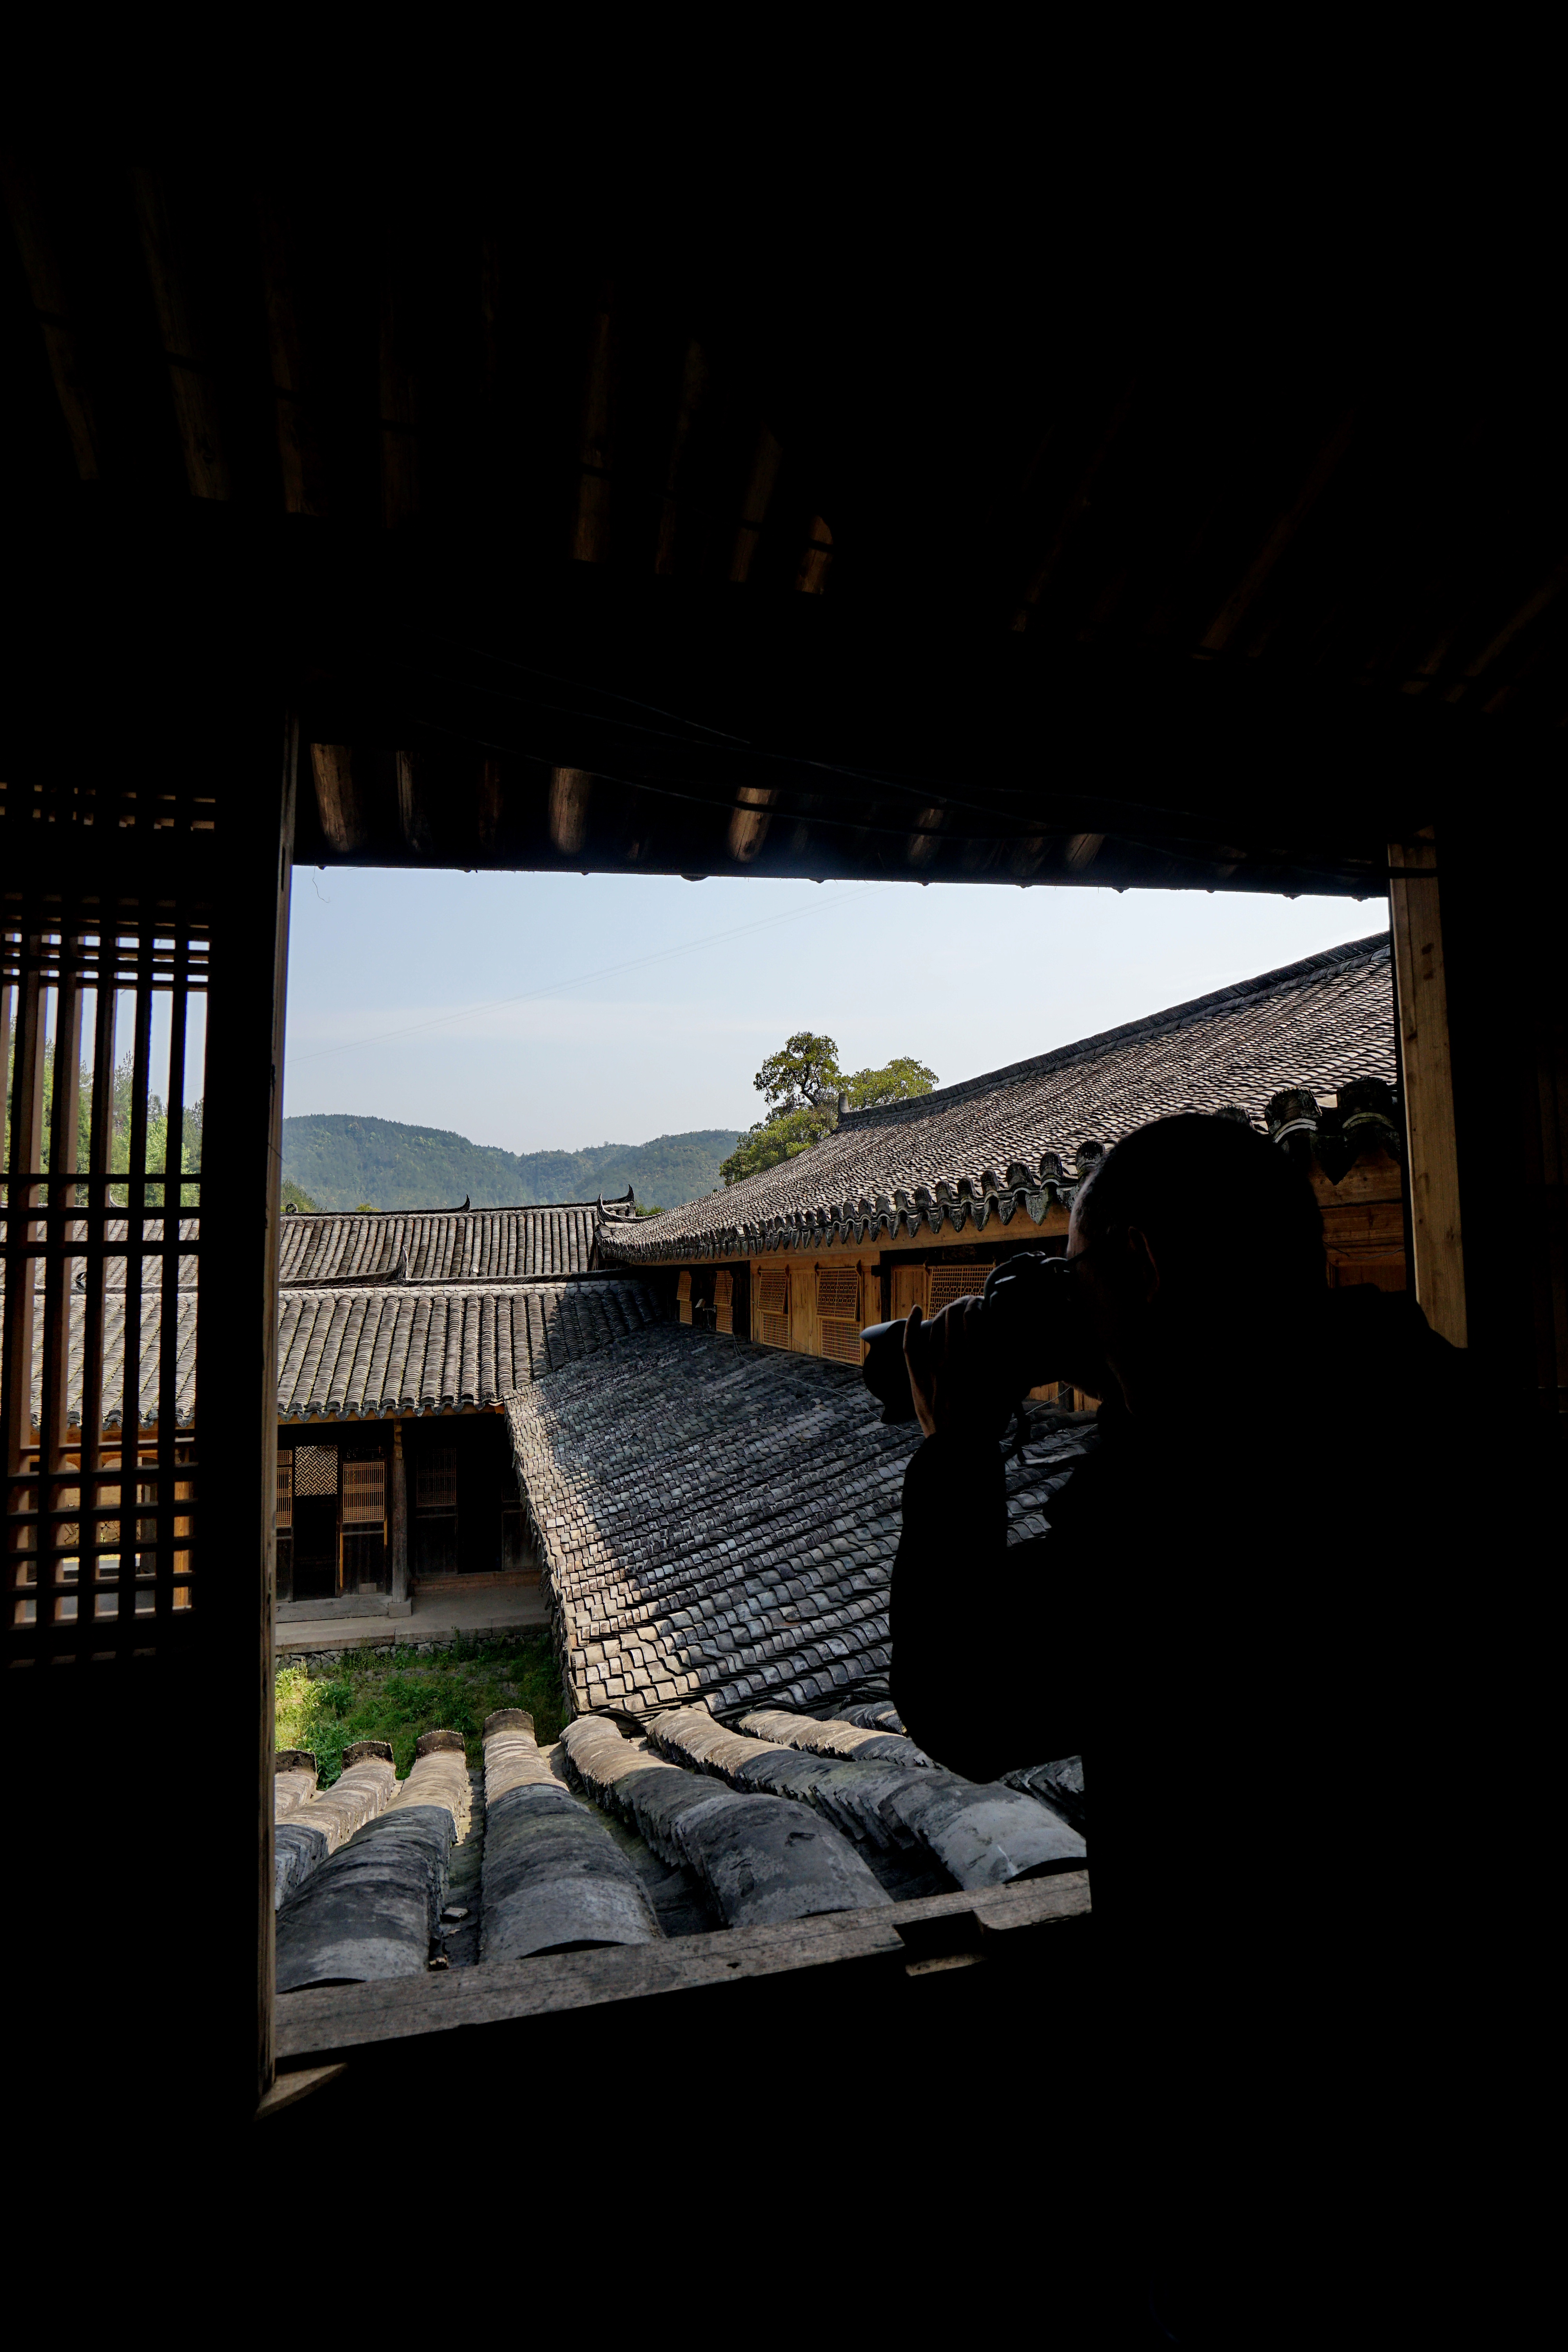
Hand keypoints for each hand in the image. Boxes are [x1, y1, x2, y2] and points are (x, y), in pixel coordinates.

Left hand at [902, 1298, 1011, 1440]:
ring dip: (944, 1313)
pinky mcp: (917, 1378)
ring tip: (953, 1310)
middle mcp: (953, 1360)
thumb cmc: (987, 1424)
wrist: (958, 1451)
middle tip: (969, 1304)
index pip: (972, 1318)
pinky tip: (916, 1310)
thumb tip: (1022, 1348)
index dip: (976, 1305)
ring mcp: (932, 1368)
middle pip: (953, 1318)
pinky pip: (910, 1345)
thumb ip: (1014, 1368)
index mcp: (978, 1361)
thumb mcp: (1008, 1393)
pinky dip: (912, 1325)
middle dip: (962, 1305)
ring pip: (935, 1327)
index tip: (982, 1303)